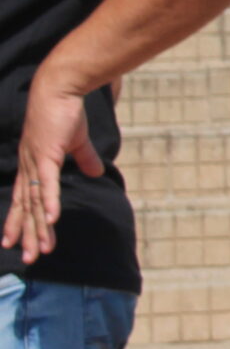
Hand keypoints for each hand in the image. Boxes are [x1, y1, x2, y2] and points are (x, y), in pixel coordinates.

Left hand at [6, 70, 103, 264]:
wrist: (59, 89)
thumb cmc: (65, 112)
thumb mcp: (76, 141)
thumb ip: (85, 159)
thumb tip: (97, 172)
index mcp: (33, 165)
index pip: (22, 200)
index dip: (18, 221)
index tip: (13, 242)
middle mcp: (28, 167)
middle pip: (26, 208)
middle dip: (26, 234)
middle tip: (28, 259)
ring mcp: (35, 162)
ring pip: (34, 202)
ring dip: (38, 227)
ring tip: (41, 249)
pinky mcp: (46, 155)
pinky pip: (47, 184)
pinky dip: (48, 202)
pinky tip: (51, 220)